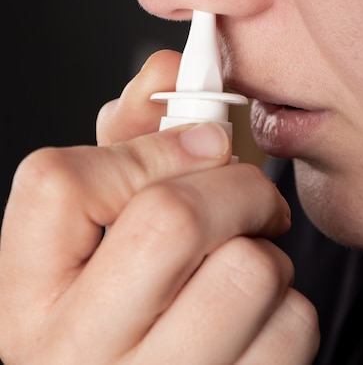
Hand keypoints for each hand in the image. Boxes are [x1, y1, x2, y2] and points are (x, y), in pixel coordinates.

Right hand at [0, 51, 318, 363]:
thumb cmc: (115, 304)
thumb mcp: (97, 228)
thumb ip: (128, 143)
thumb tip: (168, 70)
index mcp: (27, 298)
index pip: (64, 183)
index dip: (149, 146)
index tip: (201, 139)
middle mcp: (77, 353)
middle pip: (174, 219)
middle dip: (235, 184)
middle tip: (246, 190)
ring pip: (248, 271)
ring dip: (264, 248)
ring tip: (241, 260)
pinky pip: (291, 324)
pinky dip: (287, 303)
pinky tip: (254, 314)